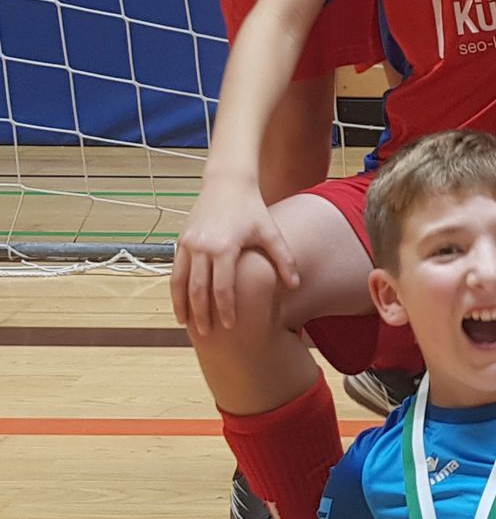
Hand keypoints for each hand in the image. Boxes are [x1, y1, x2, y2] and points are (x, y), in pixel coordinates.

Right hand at [171, 176, 299, 335]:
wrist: (227, 183)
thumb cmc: (252, 208)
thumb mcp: (270, 232)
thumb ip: (283, 259)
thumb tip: (296, 285)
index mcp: (224, 248)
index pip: (223, 288)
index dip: (226, 309)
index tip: (229, 326)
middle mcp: (201, 247)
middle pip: (198, 290)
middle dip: (201, 314)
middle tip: (206, 335)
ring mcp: (188, 244)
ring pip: (180, 282)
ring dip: (182, 305)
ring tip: (187, 325)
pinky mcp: (181, 240)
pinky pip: (176, 271)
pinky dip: (176, 289)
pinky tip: (180, 302)